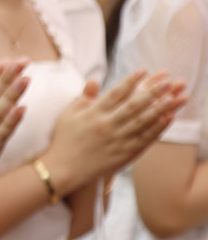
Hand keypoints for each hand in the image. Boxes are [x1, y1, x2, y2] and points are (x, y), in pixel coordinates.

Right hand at [44, 71, 186, 194]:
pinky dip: (157, 128)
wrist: (64, 169)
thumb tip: (93, 80)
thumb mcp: (68, 115)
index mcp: (93, 114)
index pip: (115, 93)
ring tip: (175, 97)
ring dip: (161, 108)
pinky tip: (168, 118)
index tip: (143, 70)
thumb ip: (83, 97)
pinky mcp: (124, 154)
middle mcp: (107, 125)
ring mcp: (117, 140)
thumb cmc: (64, 139)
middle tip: (168, 81)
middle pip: (134, 105)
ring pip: (143, 121)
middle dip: (152, 92)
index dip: (130, 81)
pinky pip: (144, 139)